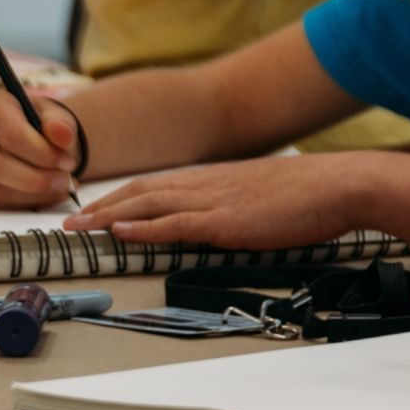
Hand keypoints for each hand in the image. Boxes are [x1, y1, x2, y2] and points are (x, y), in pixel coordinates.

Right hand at [0, 89, 85, 207]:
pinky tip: (43, 195)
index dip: (42, 154)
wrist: (27, 137)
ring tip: (59, 188)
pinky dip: (21, 203)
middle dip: (35, 179)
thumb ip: (60, 124)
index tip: (67, 163)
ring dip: (31, 194)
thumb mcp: (55, 116)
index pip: (10, 135)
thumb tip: (63, 136)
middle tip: (64, 182)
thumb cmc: (39, 124)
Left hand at [75, 155, 390, 249]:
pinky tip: (119, 230)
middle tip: (68, 221)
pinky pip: (175, 223)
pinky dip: (143, 226)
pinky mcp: (227, 220)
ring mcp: (216, 200)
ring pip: (148, 204)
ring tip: (79, 227)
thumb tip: (224, 221)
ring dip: (108, 215)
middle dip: (101, 205)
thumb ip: (238, 205)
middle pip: (141, 191)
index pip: (157, 185)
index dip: (121, 196)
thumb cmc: (313, 195)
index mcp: (217, 179)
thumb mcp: (266, 196)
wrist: (341, 185)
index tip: (95, 208)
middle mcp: (208, 184)